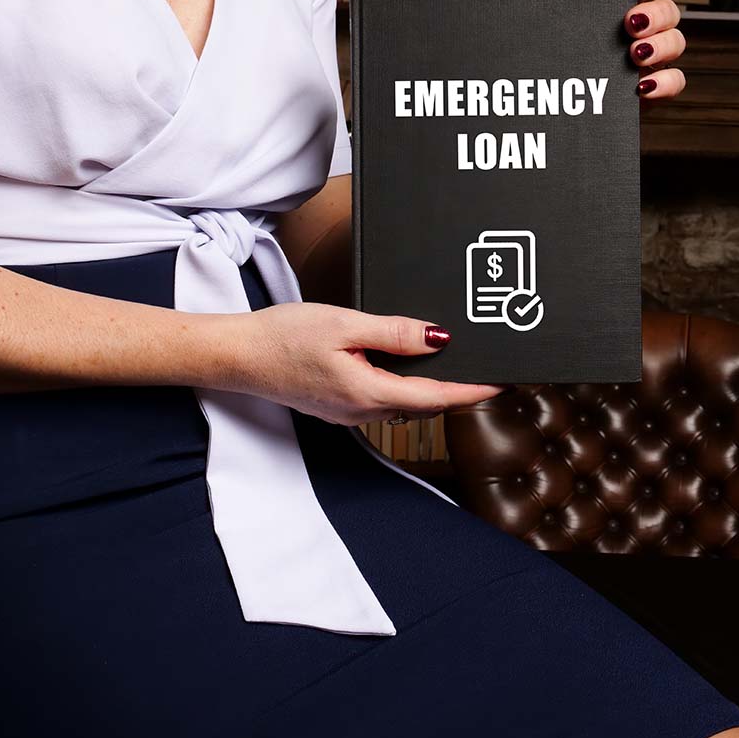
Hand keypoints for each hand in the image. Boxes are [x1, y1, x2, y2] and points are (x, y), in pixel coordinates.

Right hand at [214, 303, 503, 425]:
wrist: (237, 356)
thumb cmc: (283, 337)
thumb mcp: (344, 325)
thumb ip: (394, 333)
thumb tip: (438, 339)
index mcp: (369, 394)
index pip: (435, 397)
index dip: (472, 390)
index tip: (500, 382)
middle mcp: (362, 412)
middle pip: (424, 403)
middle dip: (458, 388)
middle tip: (488, 368)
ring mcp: (349, 413)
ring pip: (404, 401)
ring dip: (432, 386)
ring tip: (458, 363)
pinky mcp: (339, 404)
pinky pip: (383, 397)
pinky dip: (406, 384)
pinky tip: (409, 363)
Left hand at [555, 0, 686, 98]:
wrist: (540, 101)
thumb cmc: (549, 55)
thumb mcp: (552, 17)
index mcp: (619, 10)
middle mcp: (639, 33)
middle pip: (670, 12)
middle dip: (657, 14)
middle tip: (631, 24)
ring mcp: (647, 62)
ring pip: (676, 43)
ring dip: (662, 46)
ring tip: (635, 54)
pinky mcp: (649, 93)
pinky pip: (675, 82)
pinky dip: (666, 83)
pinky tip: (642, 86)